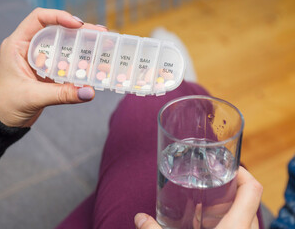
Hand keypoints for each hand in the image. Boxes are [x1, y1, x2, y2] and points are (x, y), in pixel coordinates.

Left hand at [0, 8, 106, 126]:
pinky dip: (79, 66)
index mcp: (17, 45)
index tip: (79, 25)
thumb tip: (89, 92)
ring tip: (102, 49)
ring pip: (63, 48)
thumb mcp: (33, 97)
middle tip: (101, 35)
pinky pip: (65, 65)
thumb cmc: (5, 105)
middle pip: (57, 31)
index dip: (59, 17)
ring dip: (82, 49)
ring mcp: (38, 61)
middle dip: (80, 32)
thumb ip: (62, 94)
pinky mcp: (46, 73)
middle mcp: (28, 48)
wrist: (0, 122)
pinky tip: (94, 68)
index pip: (38, 19)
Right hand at [134, 167, 262, 228]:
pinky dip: (229, 221)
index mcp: (235, 227)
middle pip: (250, 200)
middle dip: (232, 188)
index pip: (252, 190)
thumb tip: (138, 218)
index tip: (227, 166)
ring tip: (210, 201)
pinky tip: (209, 225)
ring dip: (232, 205)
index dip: (243, 172)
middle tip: (212, 182)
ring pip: (247, 216)